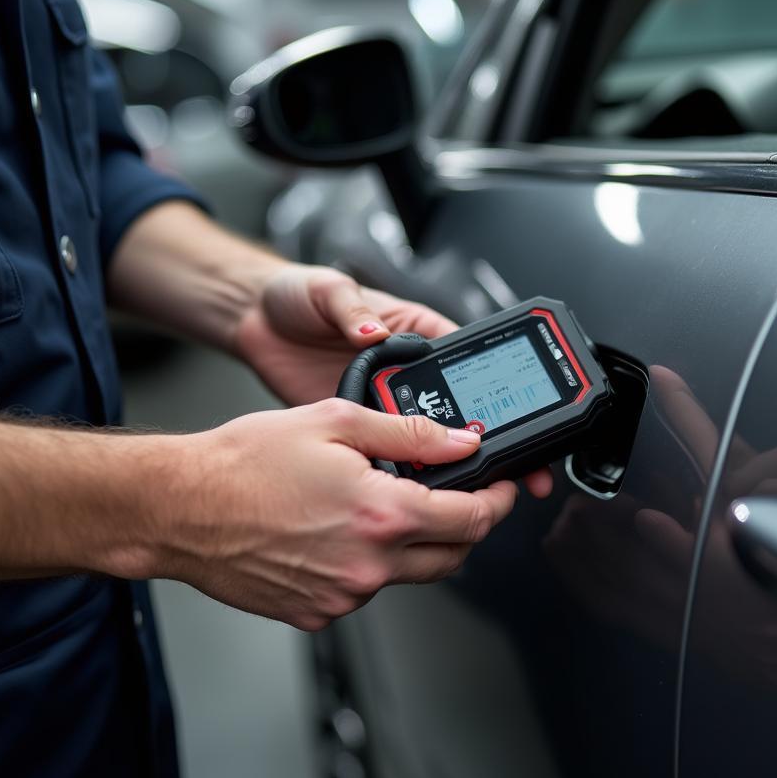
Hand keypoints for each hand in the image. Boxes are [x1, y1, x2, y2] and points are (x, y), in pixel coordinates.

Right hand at [146, 399, 518, 630]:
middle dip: (466, 527)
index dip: (498, 500)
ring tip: (379, 508)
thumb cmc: (243, 464)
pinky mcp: (317, 612)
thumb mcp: (333, 422)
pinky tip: (338, 534)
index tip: (500, 487)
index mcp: (381, 514)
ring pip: (409, 575)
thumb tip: (461, 441)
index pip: (473, 519)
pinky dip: (368, 565)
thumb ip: (408, 434)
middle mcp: (369, 565)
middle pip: (453, 557)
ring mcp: (343, 595)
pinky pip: (364, 590)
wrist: (180, 509)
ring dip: (414, 545)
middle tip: (452, 497)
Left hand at [235, 264, 553, 496]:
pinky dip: (403, 472)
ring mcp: (384, 404)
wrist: (254, 323)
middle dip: (489, 440)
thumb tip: (372, 328)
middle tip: (514, 470)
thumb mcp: (327, 289)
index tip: (522, 416)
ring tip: (472, 486)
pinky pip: (388, 454)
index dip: (499, 392)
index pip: (470, 365)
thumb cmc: (296, 295)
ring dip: (449, 462)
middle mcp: (407, 374)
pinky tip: (415, 489)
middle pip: (459, 411)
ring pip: (427, 439)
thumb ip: (351, 307)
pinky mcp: (358, 428)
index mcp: (415, 334)